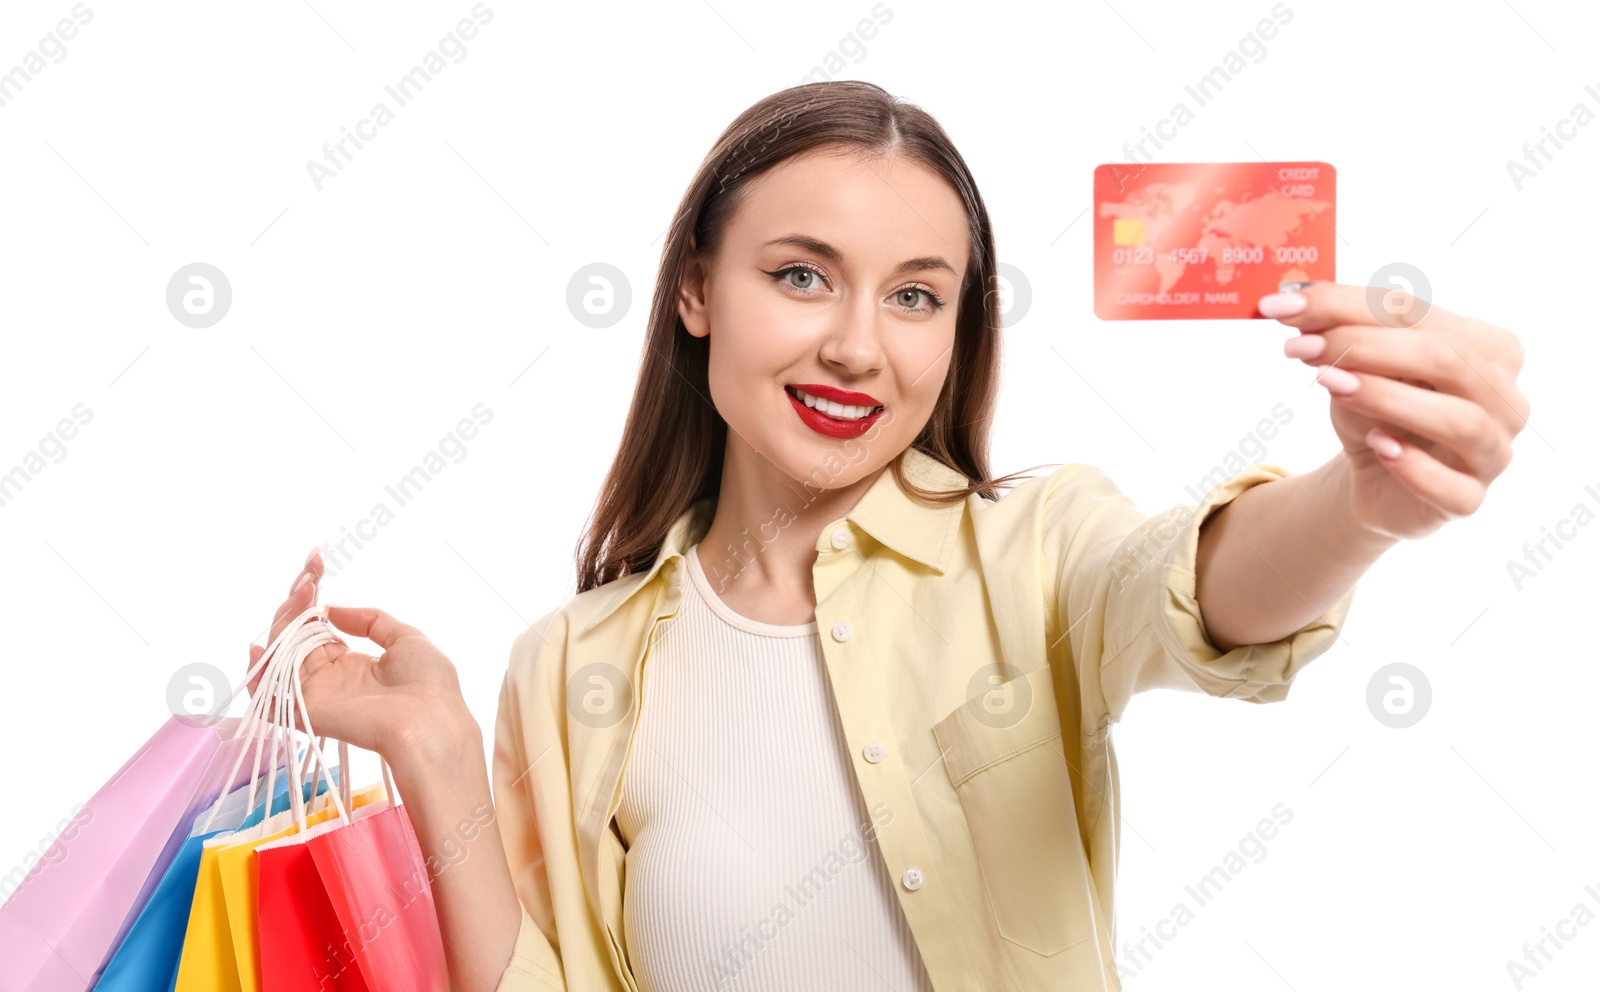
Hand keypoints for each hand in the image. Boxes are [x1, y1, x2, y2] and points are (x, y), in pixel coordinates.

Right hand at [249, 549, 476, 762]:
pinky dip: (256, 672)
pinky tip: (260, 644)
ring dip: (285, 618)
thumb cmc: (429, 685)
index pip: (316, 625)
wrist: (433, 721)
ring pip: (280, 651)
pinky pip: (268, 694)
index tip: (317, 561)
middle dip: (298, 598)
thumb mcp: (405, 638)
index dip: (312, 594)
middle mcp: (328, 676)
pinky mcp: (305, 710)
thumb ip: (370, 620)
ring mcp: (314, 693)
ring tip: (305, 590)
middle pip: (294, 633)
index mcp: (350, 663)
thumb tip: (332, 609)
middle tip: (311, 572)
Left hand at [1263, 282, 1529, 539]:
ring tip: (1329, 384)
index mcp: (1488, 347)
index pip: (1418, 311)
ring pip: (1460, 420)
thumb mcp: (1354, 366)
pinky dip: (1414, 466)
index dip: (1348, 305)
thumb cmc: (1374, 409)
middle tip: (1302, 346)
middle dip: (1367, 346)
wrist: (1374, 475)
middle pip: (1447, 358)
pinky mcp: (1470, 499)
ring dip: (1388, 397)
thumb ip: (1338, 333)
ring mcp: (1494, 451)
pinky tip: (1377, 446)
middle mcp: (1504, 397)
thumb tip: (1295, 301)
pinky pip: (1454, 488)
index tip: (1286, 305)